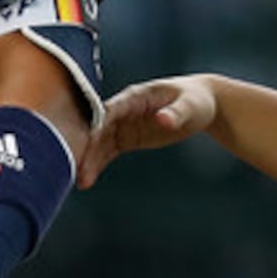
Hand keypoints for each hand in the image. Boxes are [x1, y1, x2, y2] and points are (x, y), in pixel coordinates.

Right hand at [75, 76, 220, 188]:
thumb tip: (162, 120)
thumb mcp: (190, 106)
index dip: (97, 124)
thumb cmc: (195, 100)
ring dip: (89, 159)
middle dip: (88, 147)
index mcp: (135, 97)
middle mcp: (123, 109)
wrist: (199, 105)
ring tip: (80, 181)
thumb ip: (175, 113)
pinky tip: (86, 180)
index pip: (110, 110)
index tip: (85, 140)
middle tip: (77, 168)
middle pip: (99, 128)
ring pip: (100, 143)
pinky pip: (107, 152)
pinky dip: (97, 164)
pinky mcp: (127, 137)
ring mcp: (123, 124)